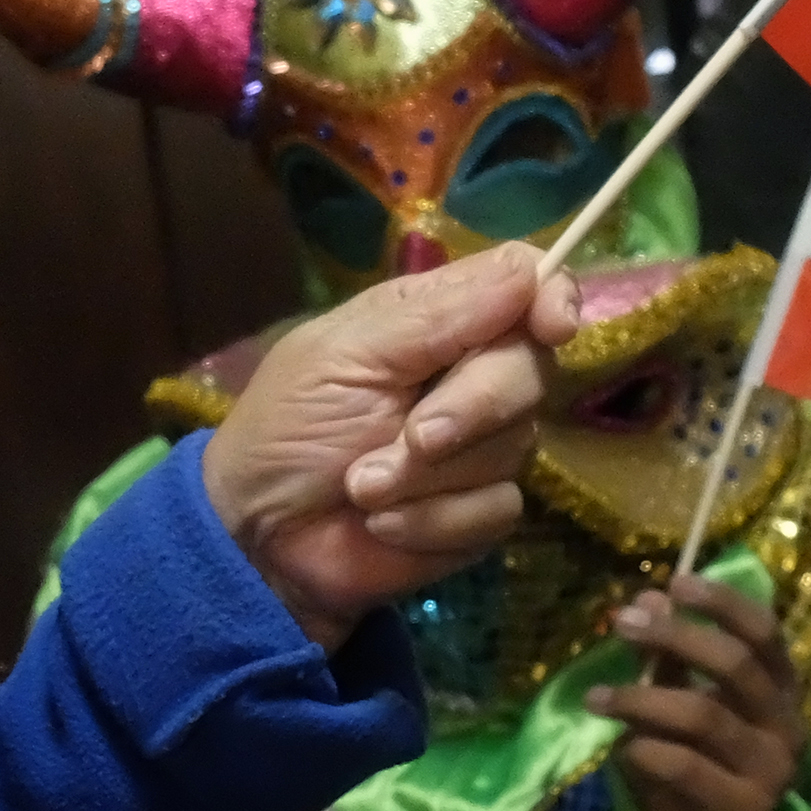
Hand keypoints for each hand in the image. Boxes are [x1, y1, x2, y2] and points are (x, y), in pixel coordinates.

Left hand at [201, 243, 571, 647]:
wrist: (258, 539)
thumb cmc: (287, 428)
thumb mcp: (344, 356)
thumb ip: (437, 317)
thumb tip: (526, 272)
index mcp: (435, 319)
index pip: (522, 285)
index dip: (550, 297)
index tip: (551, 326)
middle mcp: (468, 373)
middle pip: (531, 369)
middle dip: (472, 406)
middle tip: (413, 436)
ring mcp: (480, 447)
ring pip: (516, 445)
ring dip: (429, 475)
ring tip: (364, 486)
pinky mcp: (479, 514)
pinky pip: (497, 509)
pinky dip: (433, 520)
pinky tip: (384, 525)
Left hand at [589, 575, 807, 810]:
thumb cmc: (700, 756)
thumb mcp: (685, 696)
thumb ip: (670, 653)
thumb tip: (649, 597)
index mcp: (782, 687)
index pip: (764, 633)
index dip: (722, 603)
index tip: (675, 582)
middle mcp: (787, 724)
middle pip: (736, 665)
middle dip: (675, 637)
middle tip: (623, 625)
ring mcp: (771, 770)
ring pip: (703, 714)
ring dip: (642, 697)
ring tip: (597, 696)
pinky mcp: (743, 808)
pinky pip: (684, 765)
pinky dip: (645, 748)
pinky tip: (621, 746)